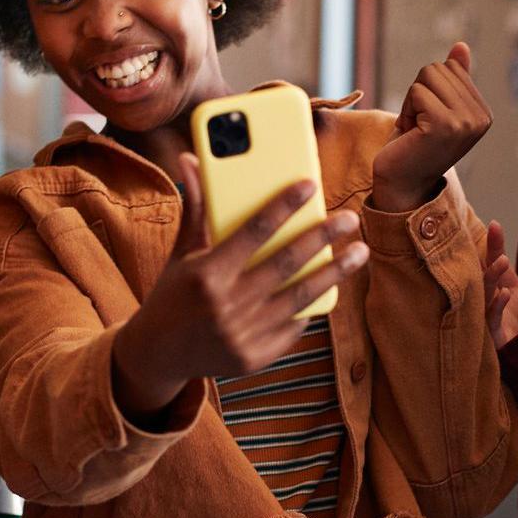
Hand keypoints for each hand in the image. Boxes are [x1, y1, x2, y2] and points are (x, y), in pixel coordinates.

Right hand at [112, 155, 370, 415]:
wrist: (158, 354)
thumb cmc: (173, 293)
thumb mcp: (182, 252)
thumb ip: (197, 207)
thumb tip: (191, 159)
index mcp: (206, 274)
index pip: (253, 232)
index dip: (283, 206)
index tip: (310, 184)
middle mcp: (226, 306)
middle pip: (286, 263)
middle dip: (322, 237)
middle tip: (350, 218)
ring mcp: (242, 336)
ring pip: (299, 297)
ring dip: (334, 272)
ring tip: (358, 251)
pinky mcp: (255, 358)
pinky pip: (293, 326)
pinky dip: (311, 305)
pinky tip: (328, 285)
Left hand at [372, 43, 491, 210]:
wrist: (401, 184)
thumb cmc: (414, 145)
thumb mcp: (435, 107)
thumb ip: (453, 79)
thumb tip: (461, 45)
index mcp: (483, 112)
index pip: (451, 67)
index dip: (429, 88)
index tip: (427, 118)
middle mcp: (480, 118)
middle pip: (438, 68)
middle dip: (418, 93)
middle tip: (418, 125)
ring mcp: (466, 122)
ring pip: (427, 76)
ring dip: (411, 102)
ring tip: (415, 129)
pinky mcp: (445, 125)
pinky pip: (417, 92)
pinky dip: (406, 111)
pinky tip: (410, 135)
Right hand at [483, 221, 517, 347]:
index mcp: (512, 295)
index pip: (498, 266)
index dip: (494, 246)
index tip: (494, 225)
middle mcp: (501, 307)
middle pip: (485, 280)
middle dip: (487, 263)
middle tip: (499, 253)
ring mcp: (498, 325)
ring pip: (482, 300)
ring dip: (489, 281)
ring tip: (501, 263)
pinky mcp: (500, 344)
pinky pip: (490, 325)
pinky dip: (494, 308)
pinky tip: (504, 294)